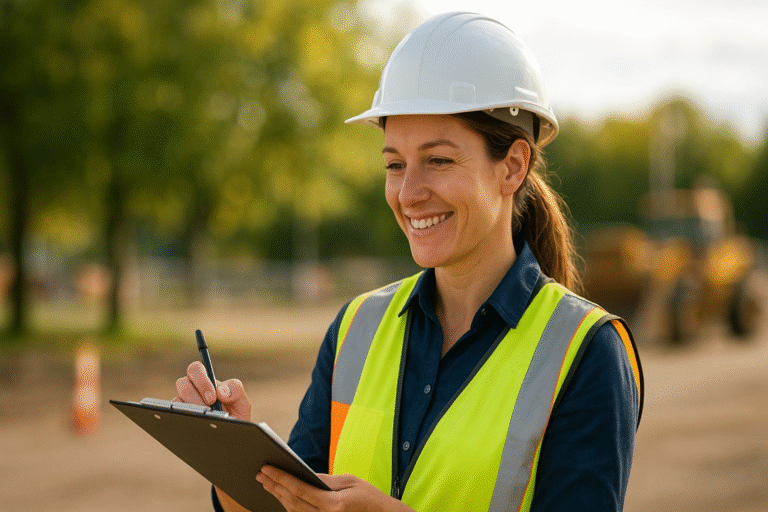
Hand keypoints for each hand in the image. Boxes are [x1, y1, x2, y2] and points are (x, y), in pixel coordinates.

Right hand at [173, 361, 250, 421]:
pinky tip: (197, 426)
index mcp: (208, 383)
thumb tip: (221, 390)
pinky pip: (173, 415)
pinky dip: (184, 419)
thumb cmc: (235, 418)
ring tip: (206, 419)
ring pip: (177, 400)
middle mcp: (193, 391)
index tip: (212, 397)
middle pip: (182, 383)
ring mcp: (184, 405)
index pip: (196, 369)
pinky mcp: (178, 418)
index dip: (201, 380)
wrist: (231, 438)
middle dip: (195, 396)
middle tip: (209, 408)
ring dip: (192, 409)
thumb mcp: (242, 404)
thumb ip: (236, 391)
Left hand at [257, 466, 415, 511]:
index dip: (281, 478)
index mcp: (334, 504)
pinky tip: (281, 496)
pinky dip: (288, 505)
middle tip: (260, 473)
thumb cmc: (370, 498)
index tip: (266, 468)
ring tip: (266, 482)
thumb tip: (303, 473)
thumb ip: (325, 479)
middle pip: (292, 502)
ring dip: (278, 496)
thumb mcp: (350, 481)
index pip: (299, 490)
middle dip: (274, 486)